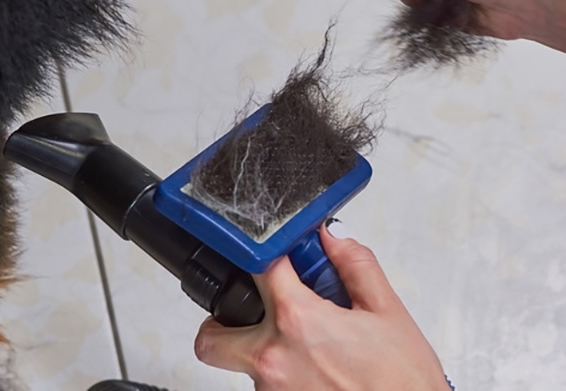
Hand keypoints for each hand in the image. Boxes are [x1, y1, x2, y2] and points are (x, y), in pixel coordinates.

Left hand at [194, 223, 450, 390]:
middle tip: (254, 314)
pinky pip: (263, 388)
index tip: (276, 256)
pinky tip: (316, 372)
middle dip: (224, 322)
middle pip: (212, 337)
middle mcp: (272, 359)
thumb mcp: (387, 312)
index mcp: (296, 320)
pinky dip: (282, 377)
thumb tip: (331, 238)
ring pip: (241, 365)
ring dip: (262, 351)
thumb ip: (355, 266)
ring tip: (307, 349)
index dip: (266, 254)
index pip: (255, 267)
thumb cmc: (403, 383)